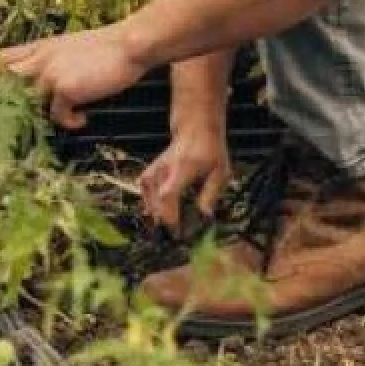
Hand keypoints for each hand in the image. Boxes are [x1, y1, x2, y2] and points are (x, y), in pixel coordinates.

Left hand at [0, 24, 149, 129]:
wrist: (130, 44)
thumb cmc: (107, 46)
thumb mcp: (71, 45)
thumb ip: (53, 58)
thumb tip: (46, 79)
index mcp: (41, 47)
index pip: (3, 59)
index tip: (2, 94)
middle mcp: (40, 59)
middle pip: (6, 81)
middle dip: (10, 99)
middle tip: (25, 117)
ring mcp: (51, 74)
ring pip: (30, 102)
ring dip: (43, 113)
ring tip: (61, 118)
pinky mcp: (66, 90)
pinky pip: (57, 116)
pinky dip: (71, 122)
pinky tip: (84, 119)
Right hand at [139, 119, 231, 234]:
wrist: (195, 130)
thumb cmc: (210, 152)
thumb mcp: (220, 173)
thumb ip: (211, 194)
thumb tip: (204, 216)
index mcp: (183, 168)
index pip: (169, 194)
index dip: (169, 214)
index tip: (177, 231)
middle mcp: (165, 169)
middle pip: (156, 199)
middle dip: (164, 220)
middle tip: (175, 236)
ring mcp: (155, 168)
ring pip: (148, 195)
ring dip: (156, 212)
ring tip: (167, 225)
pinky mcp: (151, 169)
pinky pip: (144, 188)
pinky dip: (148, 201)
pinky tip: (156, 211)